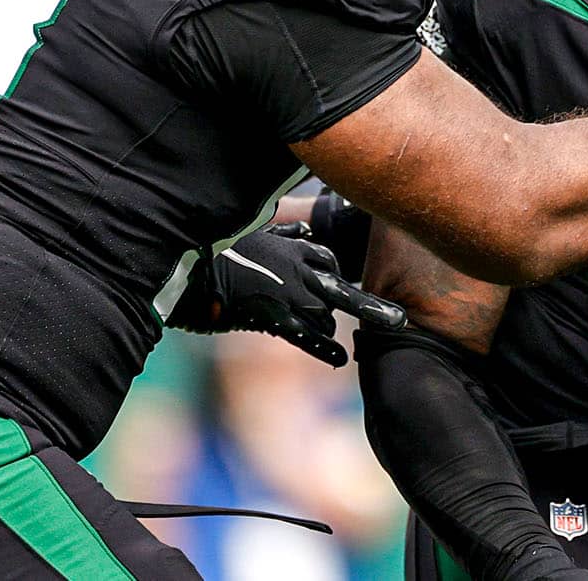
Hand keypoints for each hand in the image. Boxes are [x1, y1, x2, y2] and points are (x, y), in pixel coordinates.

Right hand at [168, 222, 406, 363]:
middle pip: (341, 288)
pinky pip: (306, 335)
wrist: (189, 266)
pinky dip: (324, 348)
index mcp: (292, 248)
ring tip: (327, 338)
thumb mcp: (257, 234)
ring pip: (324, 315)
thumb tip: (307, 228)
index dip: (333, 274)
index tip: (338, 286)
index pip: (328, 260)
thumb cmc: (220, 249)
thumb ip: (286, 235)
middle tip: (398, 319)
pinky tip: (340, 358)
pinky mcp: (274, 317)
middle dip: (370, 306)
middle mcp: (298, 270)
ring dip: (325, 327)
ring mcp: (288, 294)